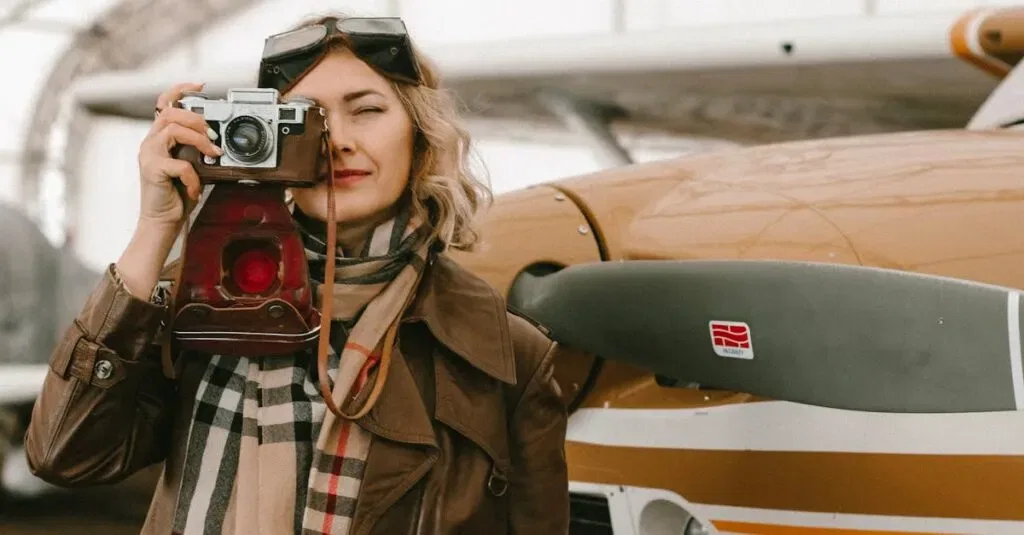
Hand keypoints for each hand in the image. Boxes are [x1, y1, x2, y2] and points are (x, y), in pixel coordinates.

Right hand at [137, 82, 222, 227]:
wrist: (163, 221)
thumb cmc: (177, 195)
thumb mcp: (192, 167)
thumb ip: (198, 151)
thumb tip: (219, 140)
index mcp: (159, 138)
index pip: (164, 104)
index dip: (180, 90)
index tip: (200, 85)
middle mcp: (150, 142)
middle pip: (170, 113)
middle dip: (197, 119)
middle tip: (214, 135)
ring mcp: (149, 155)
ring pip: (173, 129)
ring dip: (199, 139)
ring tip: (213, 153)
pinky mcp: (152, 169)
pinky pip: (181, 164)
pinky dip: (194, 176)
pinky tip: (196, 188)